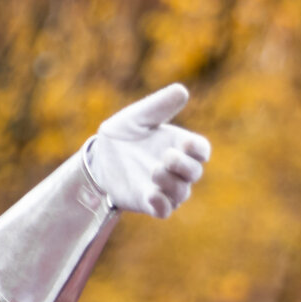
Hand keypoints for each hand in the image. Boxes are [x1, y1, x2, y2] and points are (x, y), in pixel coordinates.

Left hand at [84, 83, 210, 217]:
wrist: (99, 157)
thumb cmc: (124, 134)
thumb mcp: (137, 116)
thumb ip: (159, 106)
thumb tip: (181, 90)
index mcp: (180, 146)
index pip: (201, 150)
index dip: (198, 149)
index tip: (185, 143)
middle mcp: (177, 169)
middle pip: (194, 172)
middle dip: (184, 166)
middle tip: (166, 157)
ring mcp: (165, 187)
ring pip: (181, 193)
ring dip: (171, 184)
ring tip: (154, 171)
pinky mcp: (149, 202)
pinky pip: (164, 210)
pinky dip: (162, 205)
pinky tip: (152, 195)